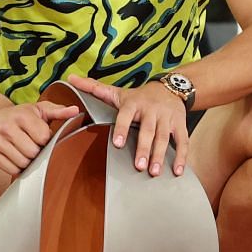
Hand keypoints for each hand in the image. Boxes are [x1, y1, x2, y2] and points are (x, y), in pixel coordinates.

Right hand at [0, 100, 79, 177]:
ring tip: (24, 149)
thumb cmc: (20, 115)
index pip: (43, 137)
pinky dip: (17, 167)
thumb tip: (76, 110)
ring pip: (23, 163)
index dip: (45, 139)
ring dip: (28, 160)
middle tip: (32, 143)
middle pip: (33, 152)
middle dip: (36, 151)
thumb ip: (58, 110)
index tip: (40, 135)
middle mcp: (6, 127)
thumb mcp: (39, 109)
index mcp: (21, 115)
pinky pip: (12, 170)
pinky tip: (16, 156)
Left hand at [69, 75, 187, 177]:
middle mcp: (151, 110)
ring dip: (160, 156)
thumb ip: (94, 88)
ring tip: (154, 172)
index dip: (122, 129)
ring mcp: (167, 117)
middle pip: (148, 131)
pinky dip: (181, 156)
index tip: (118, 144)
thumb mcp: (117, 91)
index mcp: (133, 103)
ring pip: (164, 137)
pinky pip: (182, 141)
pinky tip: (177, 171)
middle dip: (144, 149)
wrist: (171, 88)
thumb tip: (70, 79)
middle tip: (139, 167)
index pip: (126, 116)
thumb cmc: (139, 96)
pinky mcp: (180, 124)